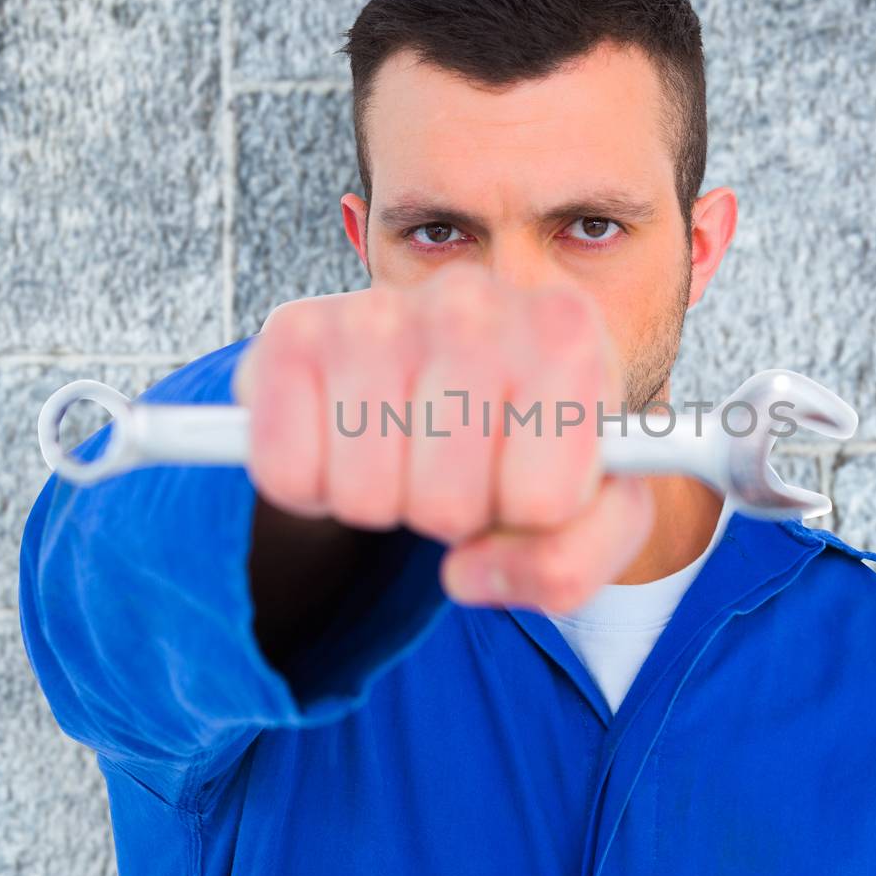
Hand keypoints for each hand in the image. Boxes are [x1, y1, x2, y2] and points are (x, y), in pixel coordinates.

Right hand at [231, 263, 655, 613]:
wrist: (444, 376)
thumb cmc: (531, 444)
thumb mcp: (588, 510)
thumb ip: (566, 565)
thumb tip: (466, 575)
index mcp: (566, 333)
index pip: (543, 502)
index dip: (528, 517)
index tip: (526, 474)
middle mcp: (473, 299)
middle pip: (446, 504)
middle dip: (451, 516)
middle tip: (459, 469)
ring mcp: (377, 308)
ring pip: (365, 496)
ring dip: (382, 504)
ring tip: (407, 454)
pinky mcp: (294, 330)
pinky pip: (287, 473)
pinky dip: (310, 489)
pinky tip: (345, 443)